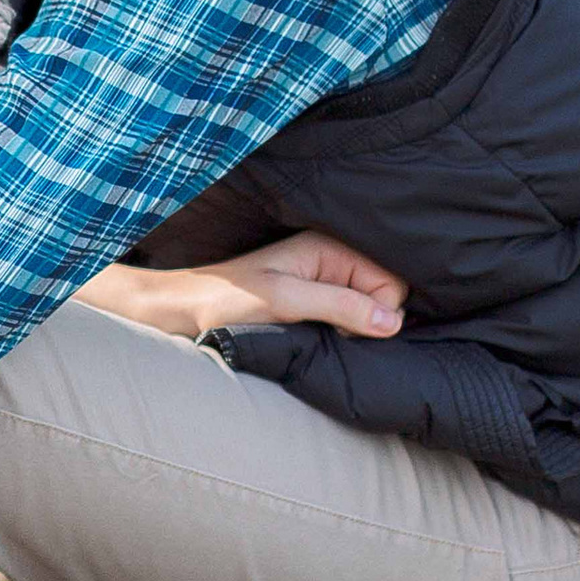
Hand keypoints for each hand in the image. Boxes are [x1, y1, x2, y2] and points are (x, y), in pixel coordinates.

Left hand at [79, 231, 407, 340]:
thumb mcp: (285, 302)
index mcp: (331, 246)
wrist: (187, 310)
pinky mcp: (315, 299)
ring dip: (351, 327)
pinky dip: (341, 330)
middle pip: (385, 296)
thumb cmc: (229, 301)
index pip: (391, 282)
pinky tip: (316, 334)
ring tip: (313, 330)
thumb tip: (392, 321)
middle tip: (323, 328)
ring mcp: (326, 279)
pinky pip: (349, 316)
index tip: (341, 325)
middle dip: (365, 319)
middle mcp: (334, 258)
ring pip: (369, 310)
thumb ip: (340, 306)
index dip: (376, 311)